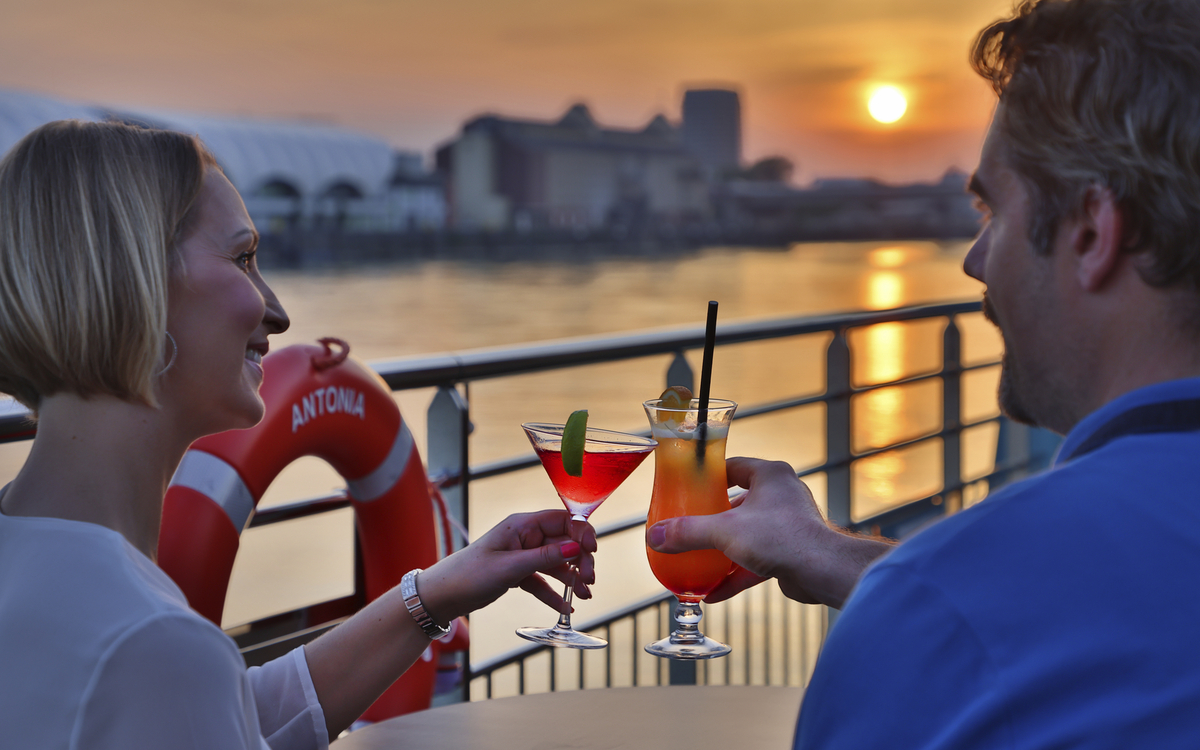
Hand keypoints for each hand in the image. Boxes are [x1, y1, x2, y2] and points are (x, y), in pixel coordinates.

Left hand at [419, 510, 596, 623]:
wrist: (443, 595)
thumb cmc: (470, 574)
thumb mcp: (510, 567)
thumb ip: (545, 557)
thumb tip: (577, 548)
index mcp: (522, 524)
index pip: (563, 520)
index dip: (581, 533)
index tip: (593, 551)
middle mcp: (525, 536)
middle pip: (564, 543)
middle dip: (579, 561)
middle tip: (589, 581)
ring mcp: (522, 555)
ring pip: (556, 563)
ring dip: (571, 578)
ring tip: (584, 596)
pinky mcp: (518, 573)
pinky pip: (543, 580)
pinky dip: (554, 592)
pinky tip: (566, 607)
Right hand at [646, 457, 893, 607]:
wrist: (822, 571)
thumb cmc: (780, 538)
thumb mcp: (724, 531)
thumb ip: (688, 533)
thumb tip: (653, 537)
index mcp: (770, 475)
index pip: (733, 466)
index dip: (710, 476)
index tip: (688, 488)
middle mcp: (782, 495)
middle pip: (738, 502)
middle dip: (713, 519)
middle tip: (689, 527)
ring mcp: (788, 524)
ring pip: (747, 534)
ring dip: (722, 550)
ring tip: (697, 561)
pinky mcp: (791, 552)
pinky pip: (756, 559)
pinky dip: (735, 573)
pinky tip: (712, 592)